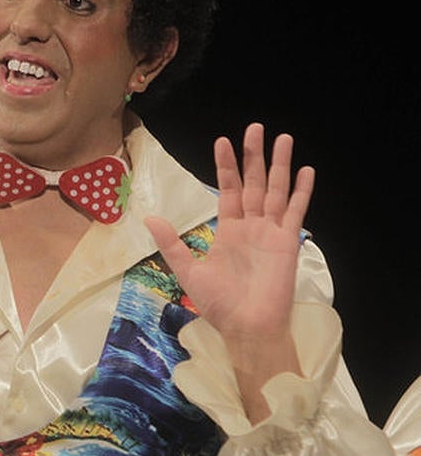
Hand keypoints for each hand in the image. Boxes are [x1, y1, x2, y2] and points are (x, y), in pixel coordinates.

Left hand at [145, 123, 314, 418]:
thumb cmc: (219, 304)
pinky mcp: (288, 243)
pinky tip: (307, 170)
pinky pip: (296, 211)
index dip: (226, 166)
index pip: (228, 189)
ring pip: (276, 190)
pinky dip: (301, 191)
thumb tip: (148, 216)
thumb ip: (171, 242)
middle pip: (254, 183)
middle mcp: (251, 226)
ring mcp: (271, 232)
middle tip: (255, 128)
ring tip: (284, 138)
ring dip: (280, 165)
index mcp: (228, 230)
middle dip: (254, 156)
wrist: (246, 327)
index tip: (222, 141)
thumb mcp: (188, 270)